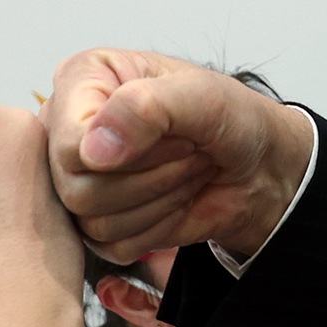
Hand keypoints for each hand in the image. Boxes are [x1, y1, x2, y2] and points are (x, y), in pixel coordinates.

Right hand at [43, 49, 310, 261]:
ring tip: (187, 169)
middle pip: (76, 189)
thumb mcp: (202, 96)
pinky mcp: (97, 220)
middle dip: (151, 176)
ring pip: (94, 222)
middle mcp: (71, 129)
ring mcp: (79, 176)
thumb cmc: (232, 117)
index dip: (124, 152)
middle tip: (191, 150)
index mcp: (82, 80)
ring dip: (159, 200)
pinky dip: (158, 227)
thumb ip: (147, 108)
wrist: (258, 164)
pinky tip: (177, 197)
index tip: (177, 134)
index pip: (67, 143)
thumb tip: (93, 151)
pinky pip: (111, 247)